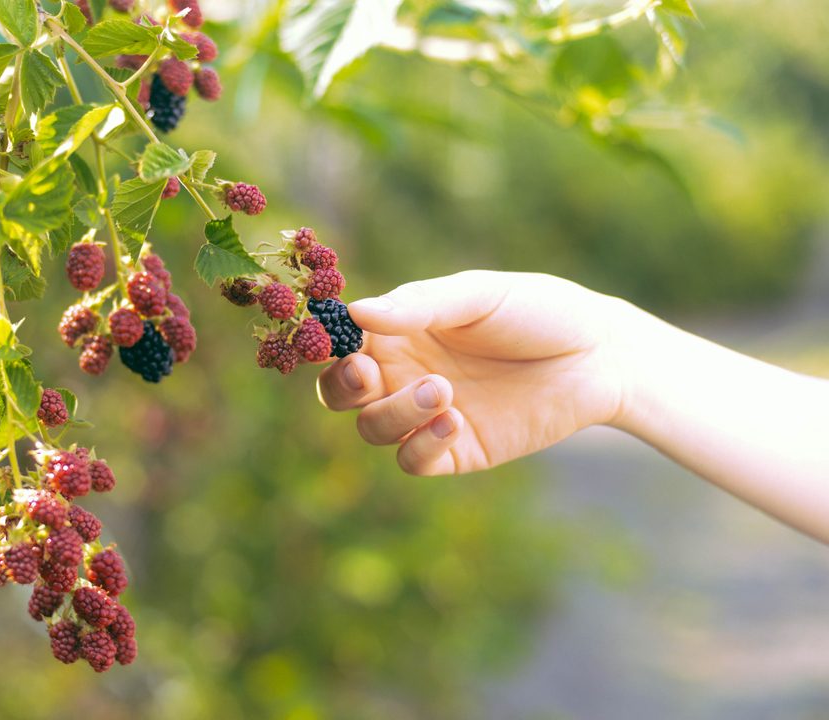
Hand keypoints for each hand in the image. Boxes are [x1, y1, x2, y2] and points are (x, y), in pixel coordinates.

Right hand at [317, 271, 630, 474]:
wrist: (601, 356)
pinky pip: (413, 461)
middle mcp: (402, 373)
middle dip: (342, 387)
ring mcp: (426, 415)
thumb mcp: (480, 295)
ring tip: (441, 390)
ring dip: (395, 413)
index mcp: (398, 329)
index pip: (340, 342)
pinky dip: (421, 446)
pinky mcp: (455, 450)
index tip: (344, 342)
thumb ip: (420, 304)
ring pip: (373, 429)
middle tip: (368, 374)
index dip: (328, 346)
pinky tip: (454, 422)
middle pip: (340, 393)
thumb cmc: (538, 311)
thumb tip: (355, 312)